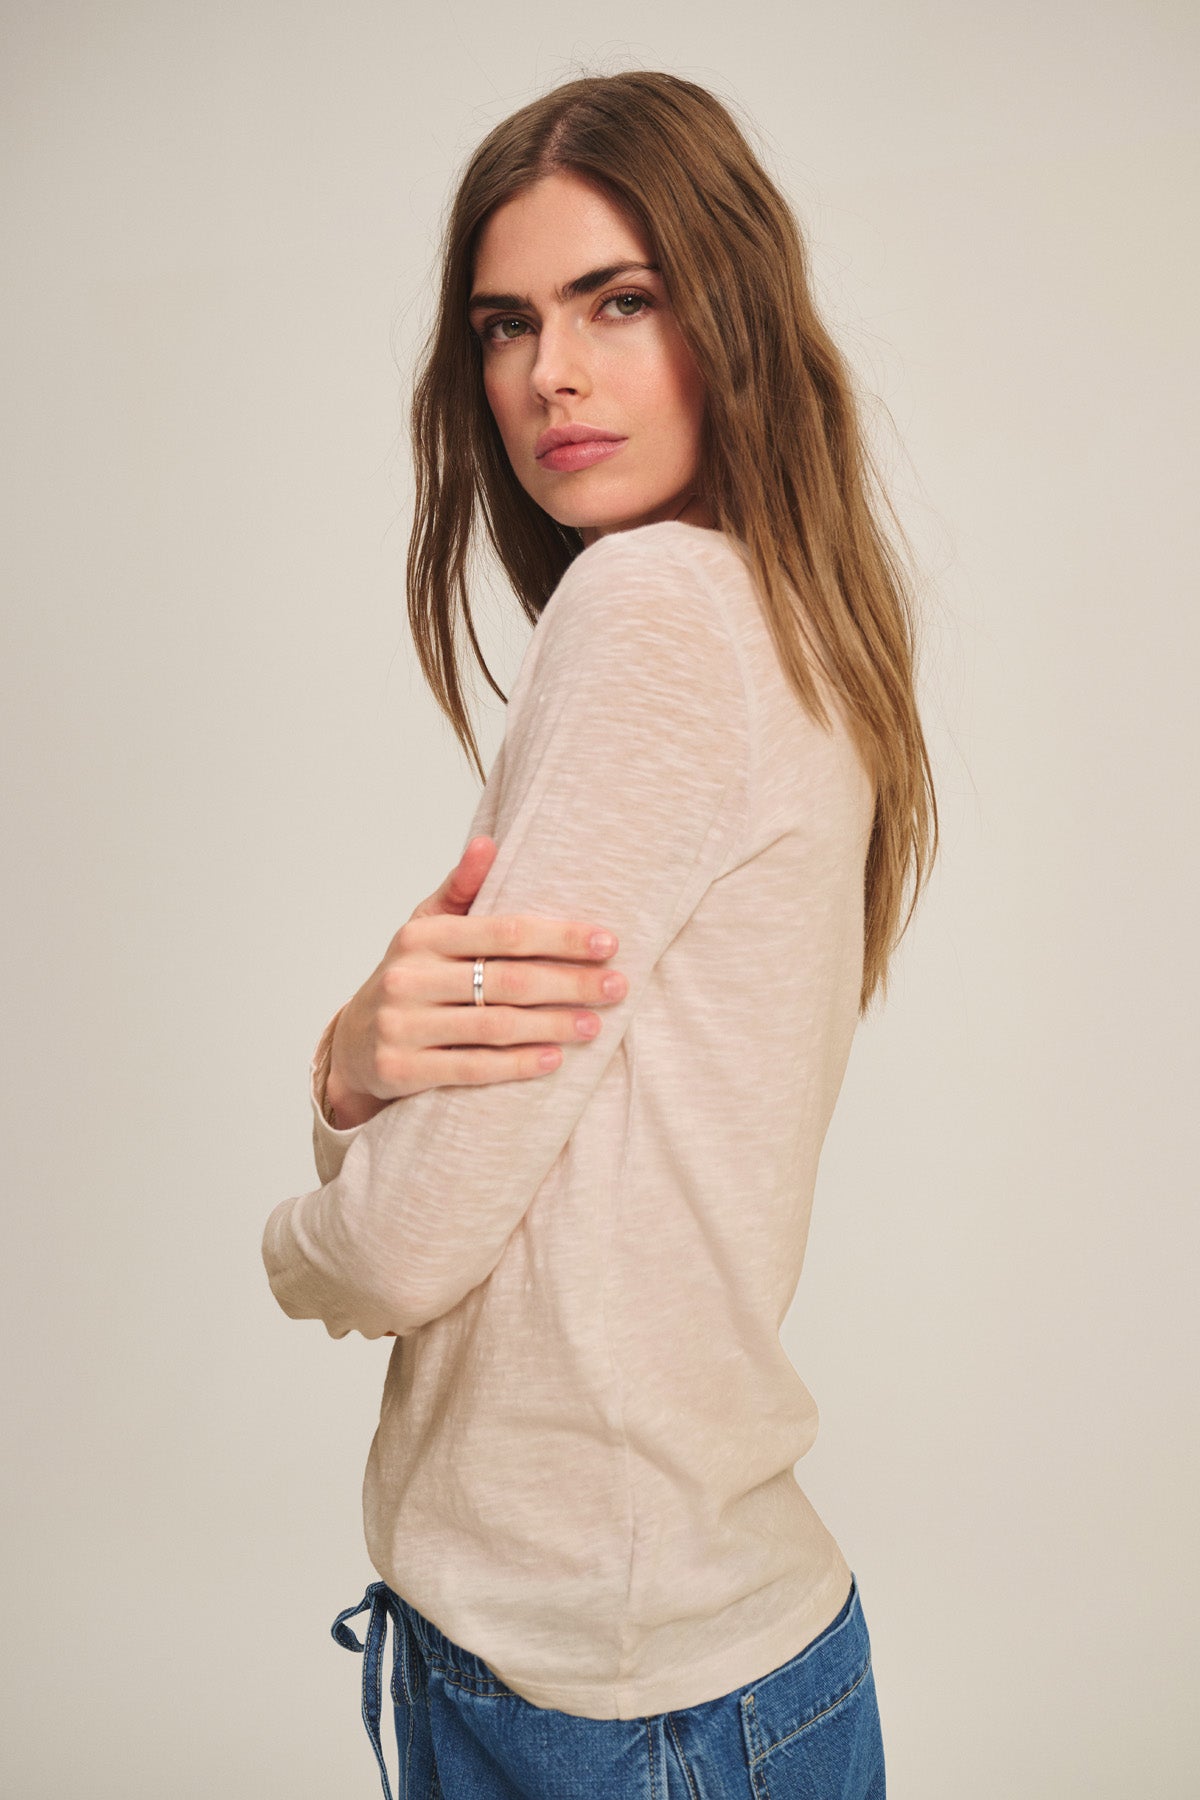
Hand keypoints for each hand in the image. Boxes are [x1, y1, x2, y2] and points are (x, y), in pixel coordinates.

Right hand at [323, 836, 627, 1128]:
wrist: (353, 1044)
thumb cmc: (409, 978)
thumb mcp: (426, 929)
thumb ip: (460, 889)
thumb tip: (488, 842)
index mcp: (422, 936)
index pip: (505, 932)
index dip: (561, 938)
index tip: (607, 943)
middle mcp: (409, 978)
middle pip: (508, 981)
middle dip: (570, 984)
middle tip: (616, 987)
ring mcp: (403, 1026)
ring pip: (495, 1026)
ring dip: (553, 1026)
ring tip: (595, 1025)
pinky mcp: (403, 1070)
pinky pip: (472, 1068)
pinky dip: (517, 1065)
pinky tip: (554, 1059)